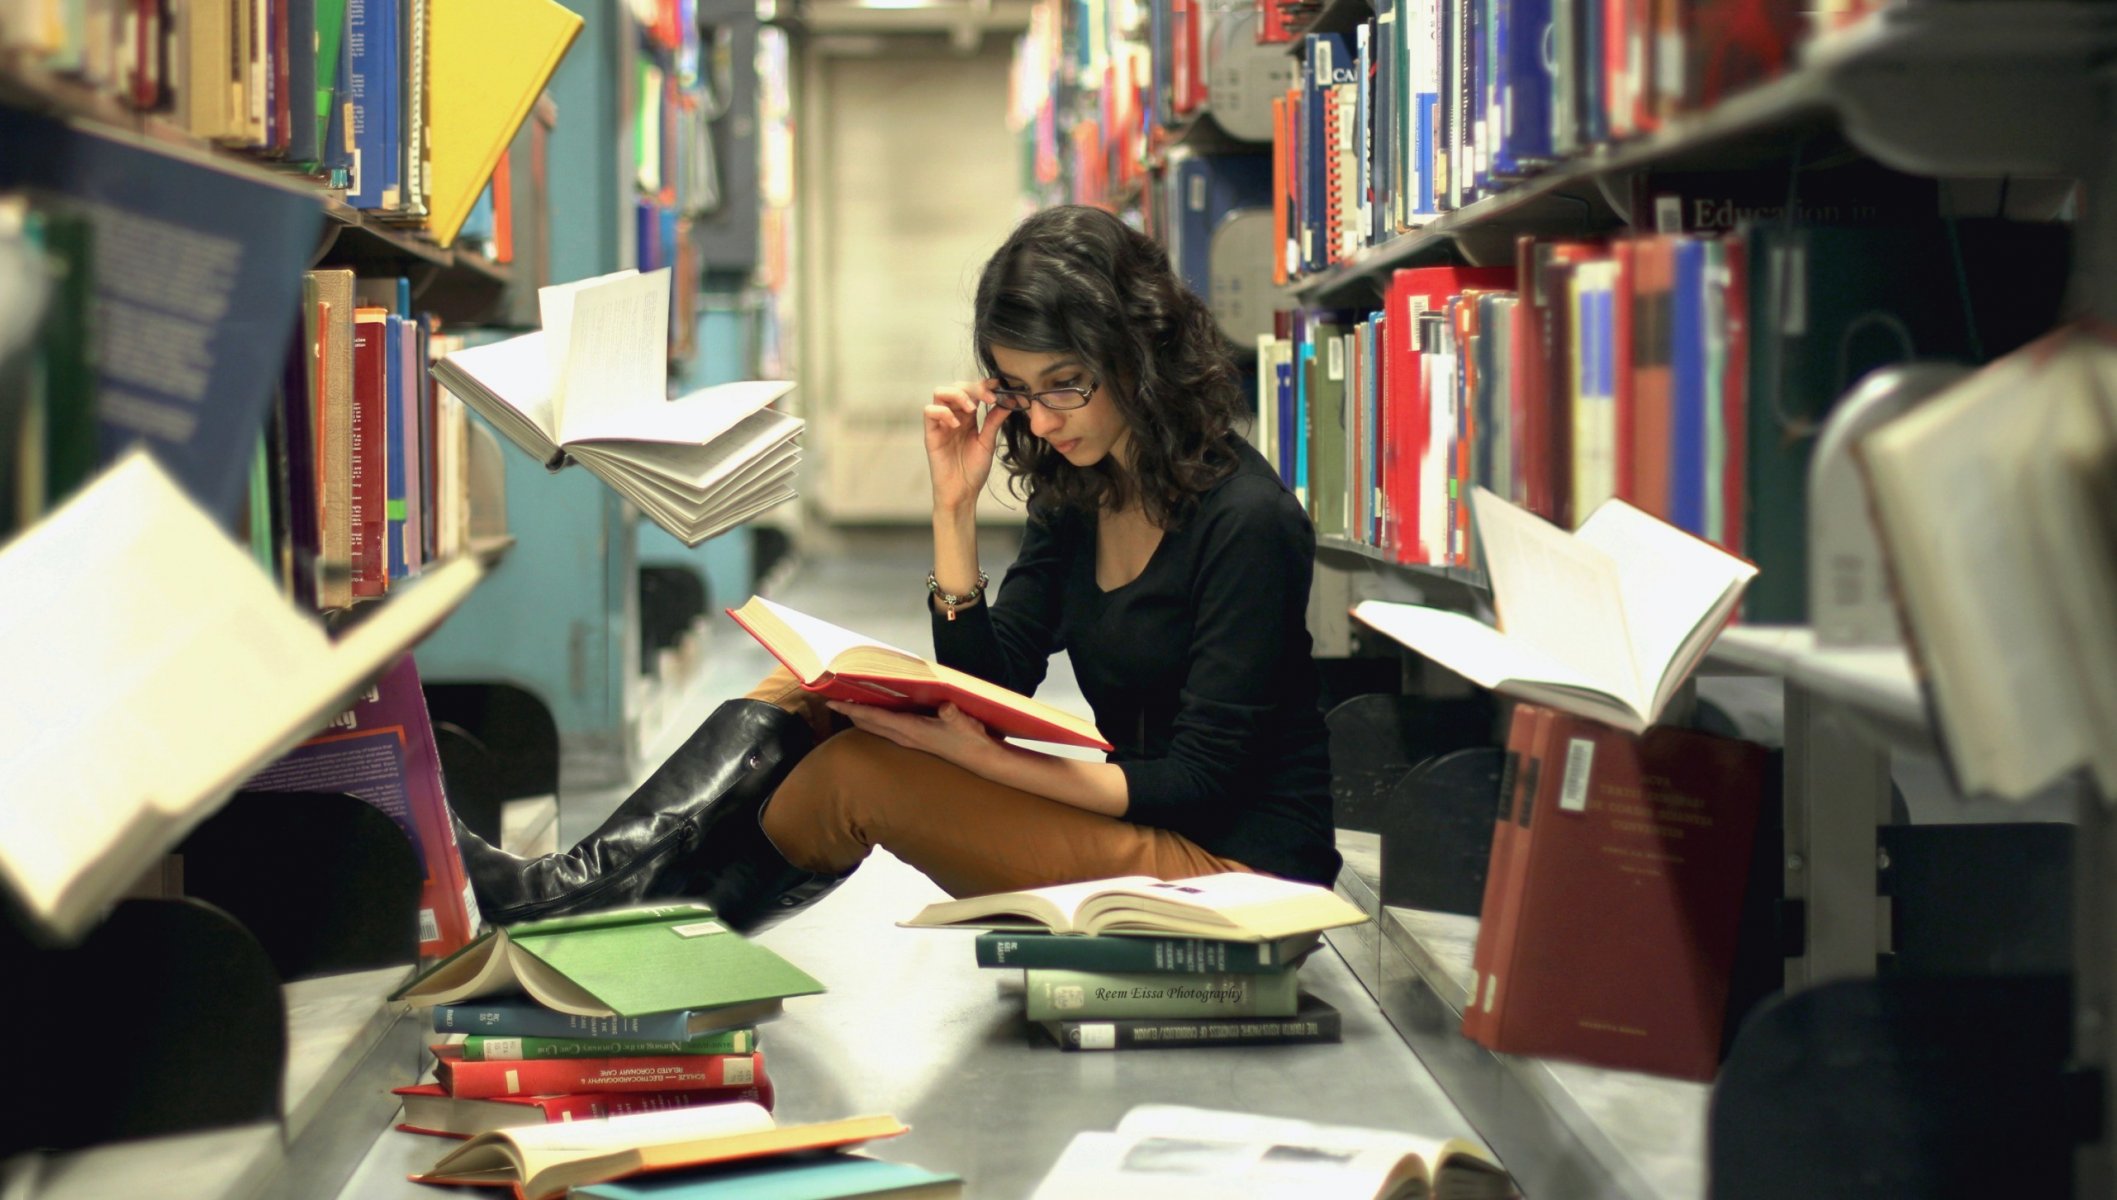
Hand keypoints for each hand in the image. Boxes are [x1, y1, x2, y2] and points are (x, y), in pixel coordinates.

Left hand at [826, 701, 1001, 771]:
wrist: (980, 759)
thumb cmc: (970, 738)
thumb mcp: (964, 724)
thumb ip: (954, 715)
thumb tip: (946, 706)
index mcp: (911, 729)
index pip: (875, 717)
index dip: (853, 709)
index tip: (832, 702)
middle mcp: (905, 736)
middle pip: (869, 723)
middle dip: (850, 712)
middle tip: (831, 698)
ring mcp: (908, 740)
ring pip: (875, 727)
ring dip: (860, 717)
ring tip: (846, 705)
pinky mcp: (914, 740)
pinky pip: (885, 729)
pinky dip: (873, 720)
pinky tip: (873, 715)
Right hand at [925, 381, 1004, 512]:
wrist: (962, 492)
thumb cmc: (973, 470)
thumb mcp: (988, 442)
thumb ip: (994, 421)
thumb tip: (1009, 401)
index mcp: (969, 418)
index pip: (972, 391)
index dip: (984, 384)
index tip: (999, 385)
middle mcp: (953, 417)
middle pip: (956, 386)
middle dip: (973, 388)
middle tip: (989, 399)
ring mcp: (941, 424)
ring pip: (939, 392)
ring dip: (957, 395)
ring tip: (971, 409)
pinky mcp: (931, 434)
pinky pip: (929, 412)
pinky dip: (943, 412)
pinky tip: (956, 425)